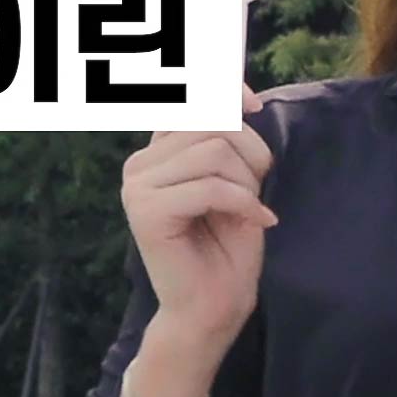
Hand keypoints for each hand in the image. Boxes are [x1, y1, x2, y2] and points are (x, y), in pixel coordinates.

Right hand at [120, 83, 276, 349]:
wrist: (213, 306)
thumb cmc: (228, 244)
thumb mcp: (236, 179)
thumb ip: (227, 138)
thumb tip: (241, 95)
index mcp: (157, 151)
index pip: (190, 100)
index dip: (224, 90)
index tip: (254, 104)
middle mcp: (140, 163)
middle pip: (210, 122)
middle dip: (249, 153)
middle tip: (257, 190)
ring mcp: (137, 186)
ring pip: (214, 151)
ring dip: (247, 182)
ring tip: (250, 209)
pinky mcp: (146, 211)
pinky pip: (211, 187)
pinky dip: (245, 203)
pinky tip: (259, 221)